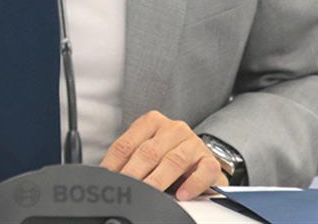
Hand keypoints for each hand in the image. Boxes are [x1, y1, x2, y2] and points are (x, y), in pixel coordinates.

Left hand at [100, 111, 226, 199]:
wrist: (200, 160)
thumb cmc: (168, 156)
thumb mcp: (147, 152)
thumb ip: (129, 159)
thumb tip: (107, 176)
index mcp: (152, 122)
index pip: (127, 143)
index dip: (114, 164)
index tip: (107, 179)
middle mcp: (173, 128)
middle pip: (148, 151)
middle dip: (134, 173)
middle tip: (126, 188)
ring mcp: (193, 143)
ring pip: (173, 160)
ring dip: (159, 179)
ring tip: (149, 194)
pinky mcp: (210, 160)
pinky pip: (203, 171)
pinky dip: (192, 184)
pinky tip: (182, 195)